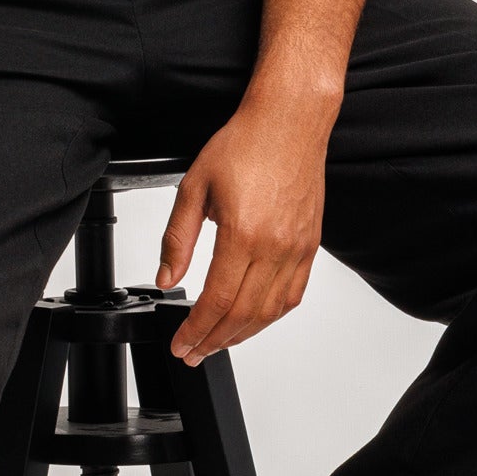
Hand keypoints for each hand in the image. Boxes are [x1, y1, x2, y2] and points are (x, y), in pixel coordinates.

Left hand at [158, 99, 328, 364]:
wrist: (289, 122)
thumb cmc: (245, 144)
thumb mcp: (194, 186)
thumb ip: (178, 238)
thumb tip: (166, 278)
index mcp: (243, 233)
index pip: (217, 301)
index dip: (196, 330)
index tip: (180, 344)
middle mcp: (275, 247)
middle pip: (243, 315)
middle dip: (214, 341)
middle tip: (193, 353)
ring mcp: (297, 249)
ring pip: (270, 312)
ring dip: (242, 335)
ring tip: (218, 342)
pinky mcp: (310, 245)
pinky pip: (293, 295)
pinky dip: (272, 316)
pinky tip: (254, 321)